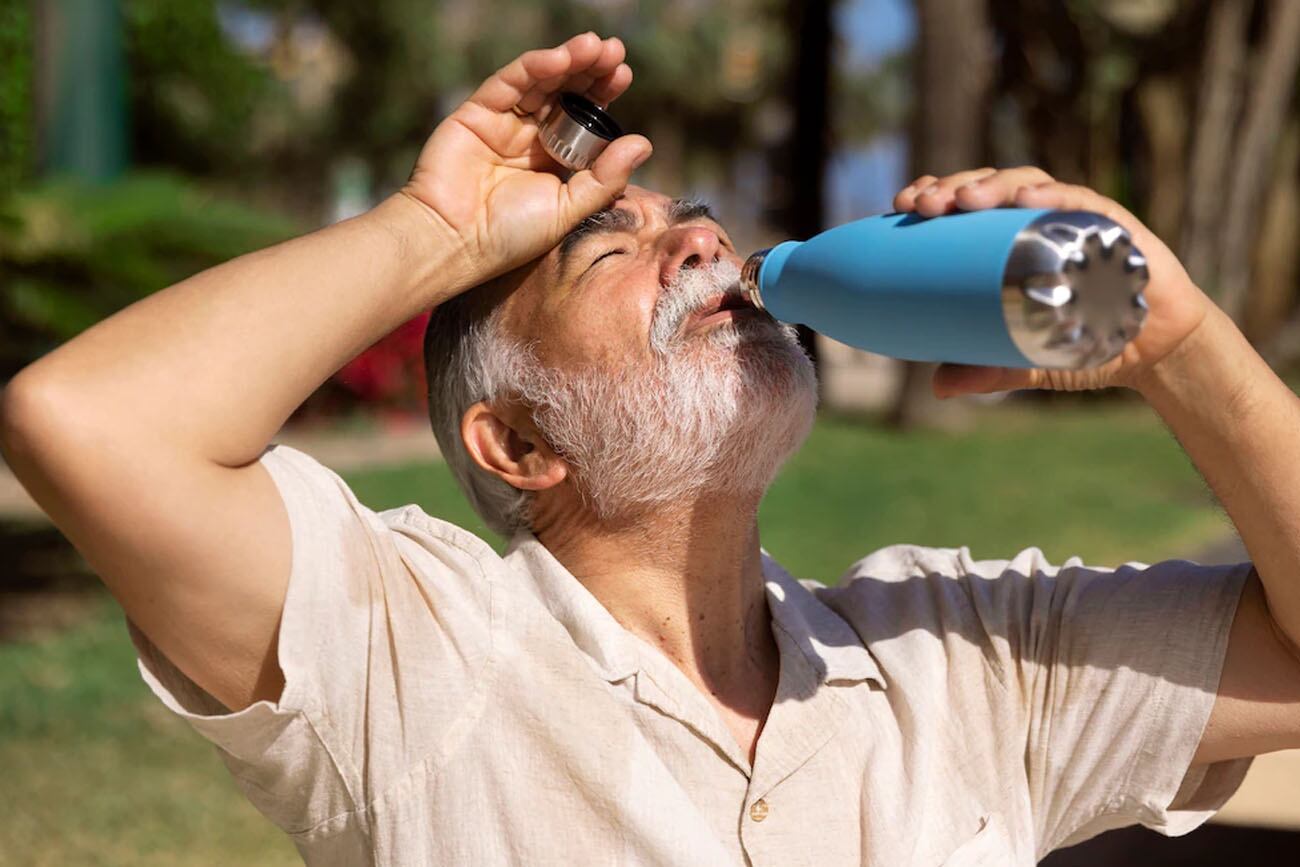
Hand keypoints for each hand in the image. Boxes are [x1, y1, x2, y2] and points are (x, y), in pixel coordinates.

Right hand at [401, 33, 651, 289]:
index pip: (583, 118)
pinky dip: (533, 67)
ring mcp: (503, 123)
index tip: (623, 74)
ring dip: (568, 60)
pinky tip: (558, 58)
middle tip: (614, 51)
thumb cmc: (510, 235)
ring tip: (595, 46)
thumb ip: (604, 178)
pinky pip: (508, 83)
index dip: (602, 94)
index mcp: (553, 160)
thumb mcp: (568, 209)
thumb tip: (643, 143)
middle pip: (564, 93)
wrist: (455, 243)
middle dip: (590, 70)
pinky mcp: (476, 113)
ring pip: (540, 82)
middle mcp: (530, 137)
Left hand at [892, 167, 1213, 395]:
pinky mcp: (1115, 225)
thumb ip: (987, 371)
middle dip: (951, 187)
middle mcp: (1040, 221)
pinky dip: (1052, 197)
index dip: (935, 195)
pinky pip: (1081, 201)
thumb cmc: (1089, 343)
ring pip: (1028, 184)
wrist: (1157, 352)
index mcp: (1012, 242)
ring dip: (993, 185)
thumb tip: (938, 387)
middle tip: (921, 204)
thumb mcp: (1028, 360)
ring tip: (964, 199)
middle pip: (988, 187)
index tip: (901, 205)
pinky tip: (1026, 199)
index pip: (966, 206)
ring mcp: (1077, 218)